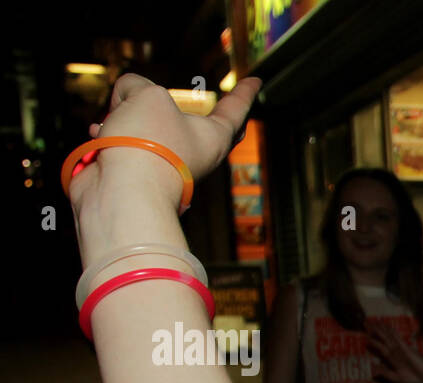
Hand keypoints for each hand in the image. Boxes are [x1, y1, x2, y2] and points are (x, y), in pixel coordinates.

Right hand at [71, 73, 260, 211]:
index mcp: (212, 137)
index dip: (244, 92)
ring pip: (149, 129)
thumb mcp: (147, 95)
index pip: (235, 109)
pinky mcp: (138, 173)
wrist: (121, 192)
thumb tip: (124, 102)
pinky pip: (123, 144)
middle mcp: (194, 154)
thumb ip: (138, 86)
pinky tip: (99, 135)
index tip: (255, 81)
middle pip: (194, 122)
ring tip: (117, 119)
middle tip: (199, 100)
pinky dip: (108, 135)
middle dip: (181, 106)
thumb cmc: (146, 146)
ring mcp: (165, 165)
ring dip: (127, 115)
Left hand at [367, 322, 422, 382]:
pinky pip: (397, 339)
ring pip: (388, 337)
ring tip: (372, 321)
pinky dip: (391, 332)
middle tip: (365, 322)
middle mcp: (396, 352)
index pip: (382, 348)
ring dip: (380, 329)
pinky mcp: (406, 348)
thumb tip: (372, 369)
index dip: (374, 342)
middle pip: (383, 339)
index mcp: (394, 359)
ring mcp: (401, 349)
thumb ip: (385, 373)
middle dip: (375, 331)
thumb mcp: (397, 378)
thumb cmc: (416, 379)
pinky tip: (385, 326)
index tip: (366, 336)